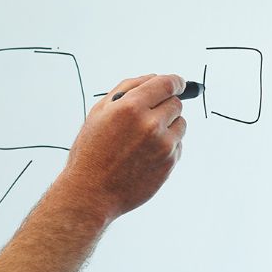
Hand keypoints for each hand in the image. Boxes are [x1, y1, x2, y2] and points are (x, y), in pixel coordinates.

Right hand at [55, 73, 187, 222]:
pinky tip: (145, 155)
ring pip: (180, 124)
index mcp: (131, 107)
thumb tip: (152, 78)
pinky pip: (178, 145)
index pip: (166, 84)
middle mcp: (150, 124)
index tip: (178, 83)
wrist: (91, 193)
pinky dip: (167, 146)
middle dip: (165, 106)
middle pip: (176, 103)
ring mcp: (163, 145)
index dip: (175, 81)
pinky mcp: (169, 163)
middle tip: (148, 117)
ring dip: (168, 126)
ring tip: (144, 139)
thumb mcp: (99, 112)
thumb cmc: (91, 153)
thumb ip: (126, 89)